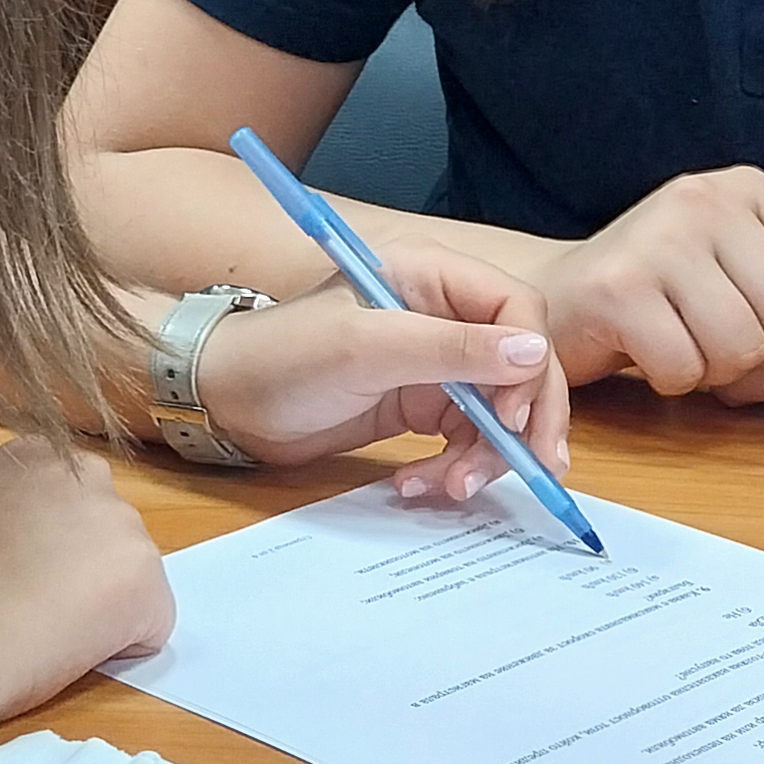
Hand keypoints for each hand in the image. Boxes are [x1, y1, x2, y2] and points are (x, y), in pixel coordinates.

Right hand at [0, 436, 171, 720]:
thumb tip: (0, 553)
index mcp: (34, 454)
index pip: (67, 500)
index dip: (45, 546)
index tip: (15, 570)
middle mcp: (88, 475)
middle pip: (105, 534)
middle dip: (81, 569)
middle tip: (30, 604)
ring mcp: (124, 526)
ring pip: (128, 577)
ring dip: (101, 604)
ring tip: (42, 631)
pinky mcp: (147, 583)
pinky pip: (149, 625)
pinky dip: (121, 646)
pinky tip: (69, 652)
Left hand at [190, 243, 566, 506]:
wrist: (227, 401)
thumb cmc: (283, 357)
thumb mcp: (366, 350)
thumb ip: (450, 350)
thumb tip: (535, 353)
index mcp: (432, 275)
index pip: (518, 310)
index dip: (529, 366)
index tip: (511, 419)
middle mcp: (443, 313)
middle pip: (521, 365)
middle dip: (526, 423)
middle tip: (533, 473)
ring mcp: (436, 362)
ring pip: (499, 411)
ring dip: (486, 456)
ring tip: (450, 487)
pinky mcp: (422, 404)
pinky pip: (465, 439)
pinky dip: (454, 467)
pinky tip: (419, 485)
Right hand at [528, 165, 763, 395]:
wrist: (558, 297)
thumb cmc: (666, 289)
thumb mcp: (750, 266)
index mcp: (747, 187)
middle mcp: (704, 199)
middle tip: (724, 339)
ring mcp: (658, 239)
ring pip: (742, 344)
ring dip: (719, 369)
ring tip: (688, 345)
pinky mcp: (620, 288)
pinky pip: (688, 367)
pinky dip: (676, 380)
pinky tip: (653, 356)